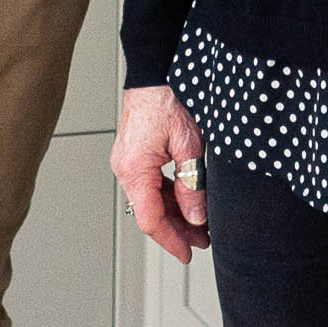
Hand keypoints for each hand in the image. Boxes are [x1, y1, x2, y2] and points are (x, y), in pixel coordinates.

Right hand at [112, 84, 211, 260]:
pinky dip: (168, 197)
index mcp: (135, 168)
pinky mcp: (133, 156)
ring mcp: (127, 163)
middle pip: (149, 213)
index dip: (171, 240)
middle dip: (177, 230)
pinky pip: (149, 186)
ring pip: (150, 201)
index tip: (187, 253)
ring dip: (174, 214)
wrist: (155, 73)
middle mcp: (125, 169)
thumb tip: (196, 217)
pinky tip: (186, 202)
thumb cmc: (168, 99)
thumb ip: (192, 184)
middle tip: (202, 241)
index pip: (150, 219)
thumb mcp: (190, 144)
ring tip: (200, 224)